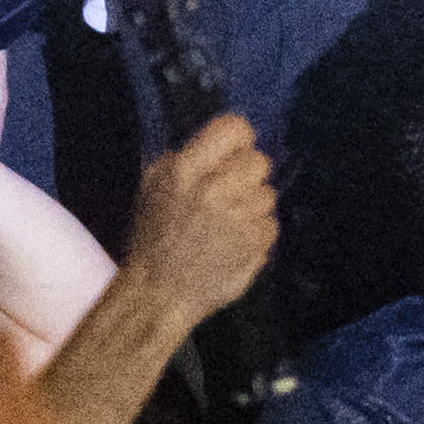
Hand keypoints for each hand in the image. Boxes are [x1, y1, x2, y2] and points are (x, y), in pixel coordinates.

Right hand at [123, 112, 278, 319]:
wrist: (158, 294)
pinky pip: (271, 225)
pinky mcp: (253, 244)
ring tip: (225, 225)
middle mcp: (213, 189)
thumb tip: (230, 142)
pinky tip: (232, 245)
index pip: (235, 128)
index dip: (239, 141)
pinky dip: (256, 235)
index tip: (233, 155)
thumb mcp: (153, 185)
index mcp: (184, 170)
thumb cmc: (153, 237)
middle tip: (228, 196)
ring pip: (268, 194)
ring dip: (251, 207)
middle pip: (260, 161)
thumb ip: (188, 157)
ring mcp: (236, 218)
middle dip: (246, 177)